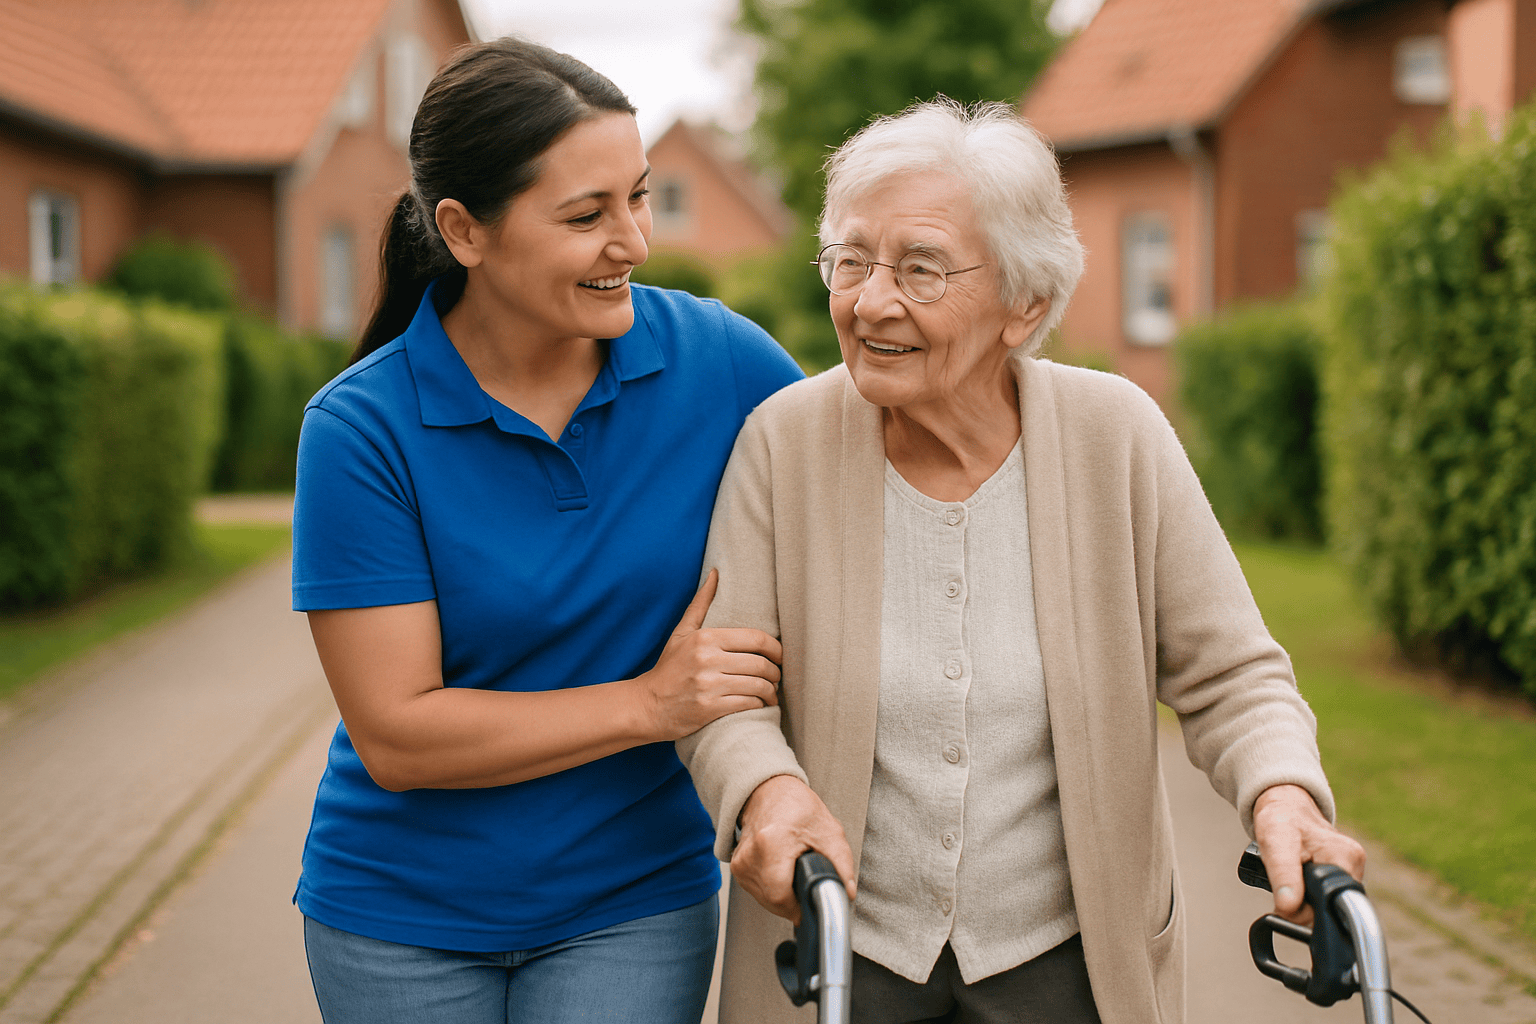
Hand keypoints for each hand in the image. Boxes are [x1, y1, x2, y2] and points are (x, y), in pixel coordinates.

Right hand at [635, 570, 782, 740]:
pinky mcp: (709, 709)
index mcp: (705, 638)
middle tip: (776, 676)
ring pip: (757, 685)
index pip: (755, 638)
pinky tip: (760, 704)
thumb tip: (715, 573)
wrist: (648, 705)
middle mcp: (707, 659)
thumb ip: (701, 604)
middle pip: (760, 664)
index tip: (780, 656)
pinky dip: (759, 704)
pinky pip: (747, 704)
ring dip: (770, 691)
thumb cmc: (669, 667)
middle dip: (775, 672)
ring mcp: (708, 685)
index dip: (776, 648)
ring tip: (771, 692)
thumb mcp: (681, 633)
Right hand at [732, 774, 856, 923]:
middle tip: (806, 884)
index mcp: (772, 843)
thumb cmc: (797, 807)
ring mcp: (740, 862)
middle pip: (771, 900)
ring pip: (763, 899)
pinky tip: (781, 872)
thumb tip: (847, 893)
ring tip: (793, 873)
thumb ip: (842, 865)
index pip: (779, 895)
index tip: (809, 905)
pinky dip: (771, 888)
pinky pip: (756, 891)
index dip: (797, 907)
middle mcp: (750, 854)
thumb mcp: (830, 832)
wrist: (769, 791)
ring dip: (782, 896)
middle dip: (793, 902)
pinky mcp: (736, 867)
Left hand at [1253, 783, 1365, 924]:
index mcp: (1346, 857)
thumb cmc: (1280, 820)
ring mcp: (1351, 871)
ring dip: (1303, 900)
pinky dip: (1307, 895)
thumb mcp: (1275, 844)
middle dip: (1303, 905)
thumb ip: (1284, 876)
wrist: (1285, 808)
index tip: (1287, 902)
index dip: (1307, 911)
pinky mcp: (1343, 875)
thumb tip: (1289, 908)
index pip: (1334, 905)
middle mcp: (1355, 864)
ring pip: (1325, 906)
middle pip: (1330, 909)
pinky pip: (1324, 899)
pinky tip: (1299, 880)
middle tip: (1285, 884)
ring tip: (1292, 877)